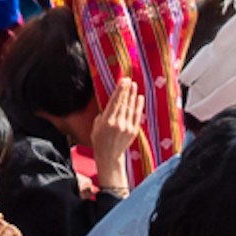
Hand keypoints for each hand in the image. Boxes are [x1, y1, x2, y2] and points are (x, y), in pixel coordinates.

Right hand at [90, 73, 144, 194]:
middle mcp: (118, 123)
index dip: (120, 91)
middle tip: (129, 80)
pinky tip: (140, 98)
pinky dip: (139, 106)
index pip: (115, 102)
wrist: (109, 156)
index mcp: (107, 121)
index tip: (123, 81)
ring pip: (131, 108)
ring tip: (134, 85)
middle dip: (127, 90)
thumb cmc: (99, 140)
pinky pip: (137, 116)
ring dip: (133, 95)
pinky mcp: (134, 131)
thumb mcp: (96, 126)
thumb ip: (103, 114)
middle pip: (124, 103)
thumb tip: (111, 103)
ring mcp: (127, 127)